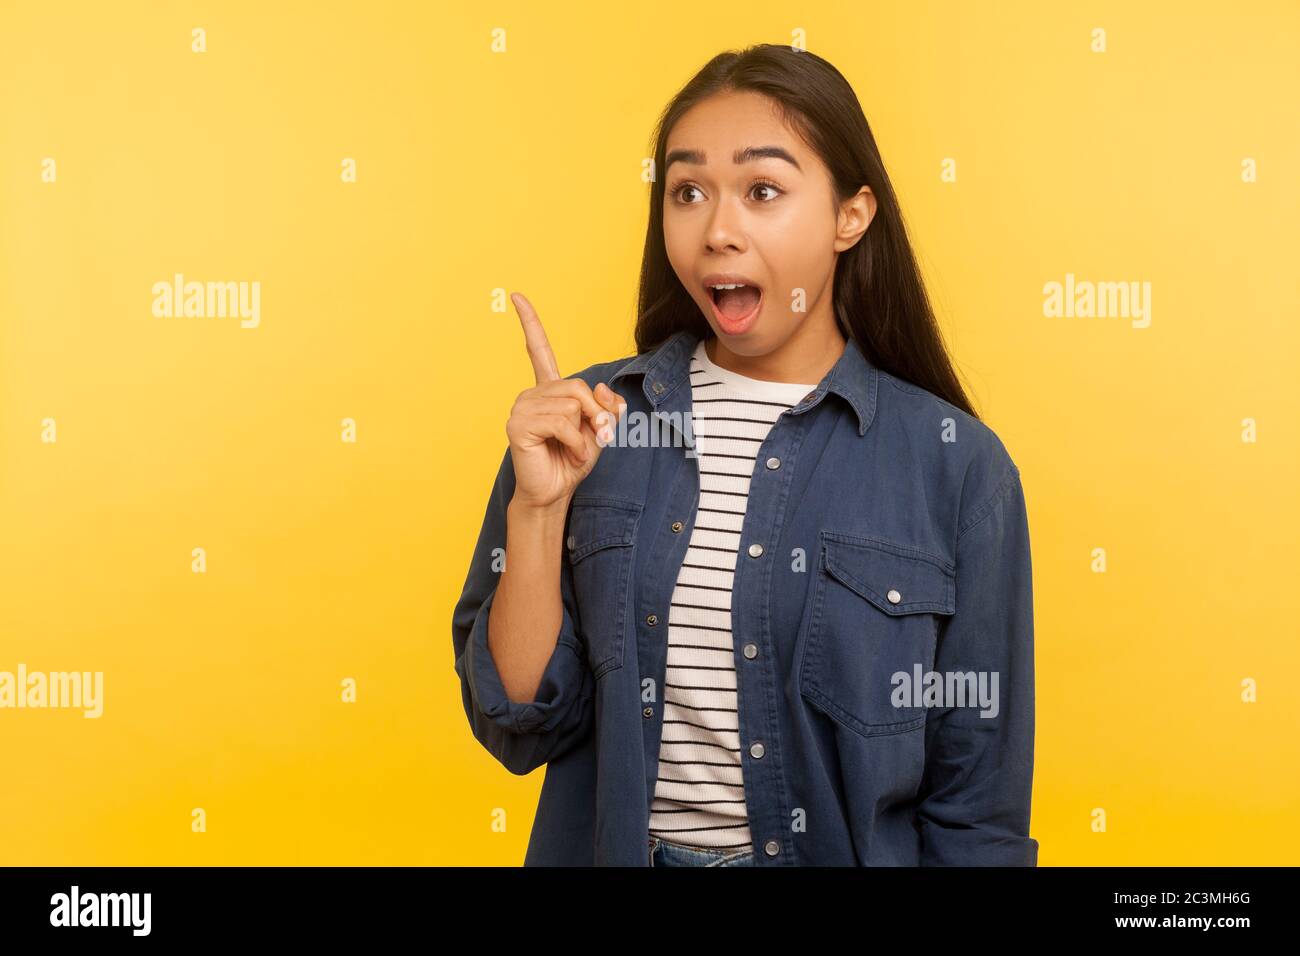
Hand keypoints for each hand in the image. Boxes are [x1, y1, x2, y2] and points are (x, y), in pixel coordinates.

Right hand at [504, 292, 626, 512]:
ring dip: (585, 434)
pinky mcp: (518, 424)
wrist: (554, 492)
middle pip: (578, 386)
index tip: (516, 296)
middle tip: (594, 439)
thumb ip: (608, 407)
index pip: (538, 350)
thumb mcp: (601, 430)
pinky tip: (567, 454)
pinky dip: (575, 443)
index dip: (529, 323)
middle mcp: (532, 393)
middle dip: (595, 415)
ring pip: (572, 404)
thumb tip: (602, 389)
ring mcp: (521, 407)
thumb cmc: (572, 461)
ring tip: (574, 451)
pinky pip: (562, 423)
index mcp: (548, 390)